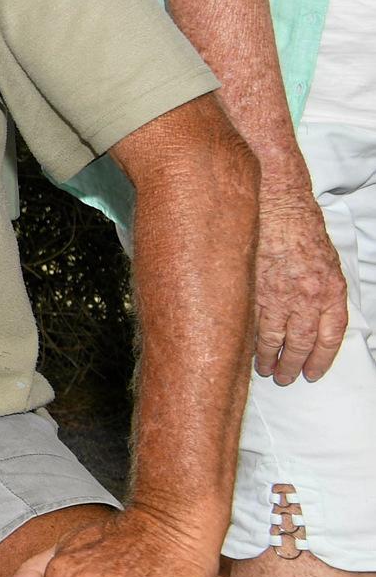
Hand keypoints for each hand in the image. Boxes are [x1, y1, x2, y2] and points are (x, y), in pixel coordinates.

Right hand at [253, 188, 349, 383]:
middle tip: (285, 377)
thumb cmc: (299, 224)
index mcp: (331, 289)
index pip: (330, 337)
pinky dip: (248, 339)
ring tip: (265, 369)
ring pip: (273, 337)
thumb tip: (314, 317)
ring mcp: (277, 293)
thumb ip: (323, 290)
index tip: (313, 372)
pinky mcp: (251, 288)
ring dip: (268, 357)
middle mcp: (306, 296)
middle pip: (300, 343)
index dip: (321, 359)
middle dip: (293, 364)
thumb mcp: (326, 259)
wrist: (275, 199)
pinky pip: (251, 322)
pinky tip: (245, 348)